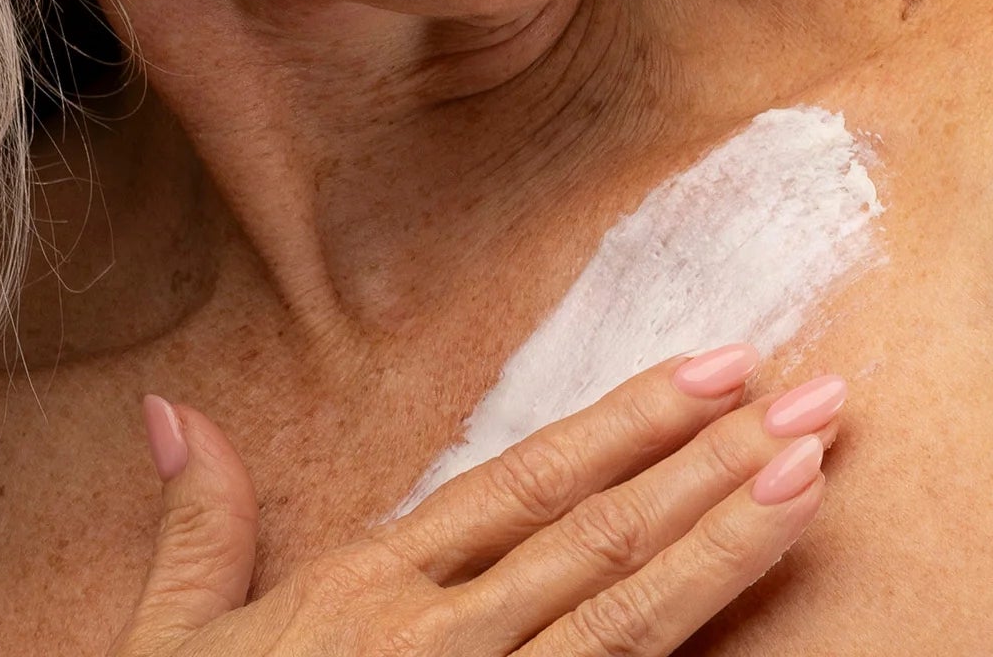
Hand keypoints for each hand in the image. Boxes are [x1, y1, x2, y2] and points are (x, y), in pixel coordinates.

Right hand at [108, 343, 845, 654]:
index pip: (527, 481)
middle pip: (598, 537)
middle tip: (818, 396)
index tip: (717, 364)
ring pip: (623, 624)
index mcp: (369, 588)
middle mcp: (434, 641)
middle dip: (715, 461)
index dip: (628, 421)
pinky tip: (757, 628)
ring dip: (725, 548)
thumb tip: (179, 412)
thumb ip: (201, 528)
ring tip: (811, 479)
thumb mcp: (174, 644)